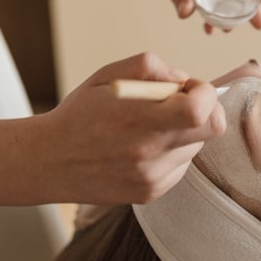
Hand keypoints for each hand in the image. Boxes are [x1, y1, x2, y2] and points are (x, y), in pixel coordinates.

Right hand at [36, 52, 225, 204]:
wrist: (48, 161)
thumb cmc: (80, 112)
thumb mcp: (109, 74)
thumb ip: (152, 67)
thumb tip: (184, 80)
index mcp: (140, 119)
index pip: (203, 109)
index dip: (204, 92)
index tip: (188, 87)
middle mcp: (150, 153)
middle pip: (212, 129)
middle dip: (204, 109)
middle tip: (179, 102)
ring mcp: (152, 177)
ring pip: (196, 146)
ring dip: (185, 131)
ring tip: (150, 126)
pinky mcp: (151, 193)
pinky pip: (180, 166)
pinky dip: (171, 152)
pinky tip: (143, 146)